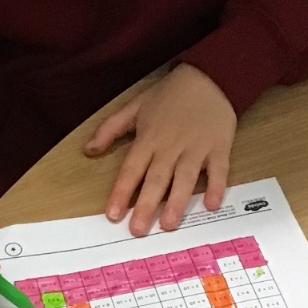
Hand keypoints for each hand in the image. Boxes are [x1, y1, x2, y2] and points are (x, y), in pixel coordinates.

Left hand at [84, 64, 235, 235]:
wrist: (210, 77)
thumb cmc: (170, 95)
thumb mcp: (135, 106)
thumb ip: (110, 129)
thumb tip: (88, 150)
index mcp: (149, 138)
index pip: (131, 169)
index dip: (121, 192)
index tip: (112, 214)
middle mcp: (171, 146)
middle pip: (156, 179)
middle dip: (146, 206)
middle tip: (138, 230)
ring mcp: (196, 148)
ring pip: (185, 178)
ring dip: (177, 201)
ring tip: (169, 224)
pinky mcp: (219, 147)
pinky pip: (218, 170)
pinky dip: (215, 186)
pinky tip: (211, 205)